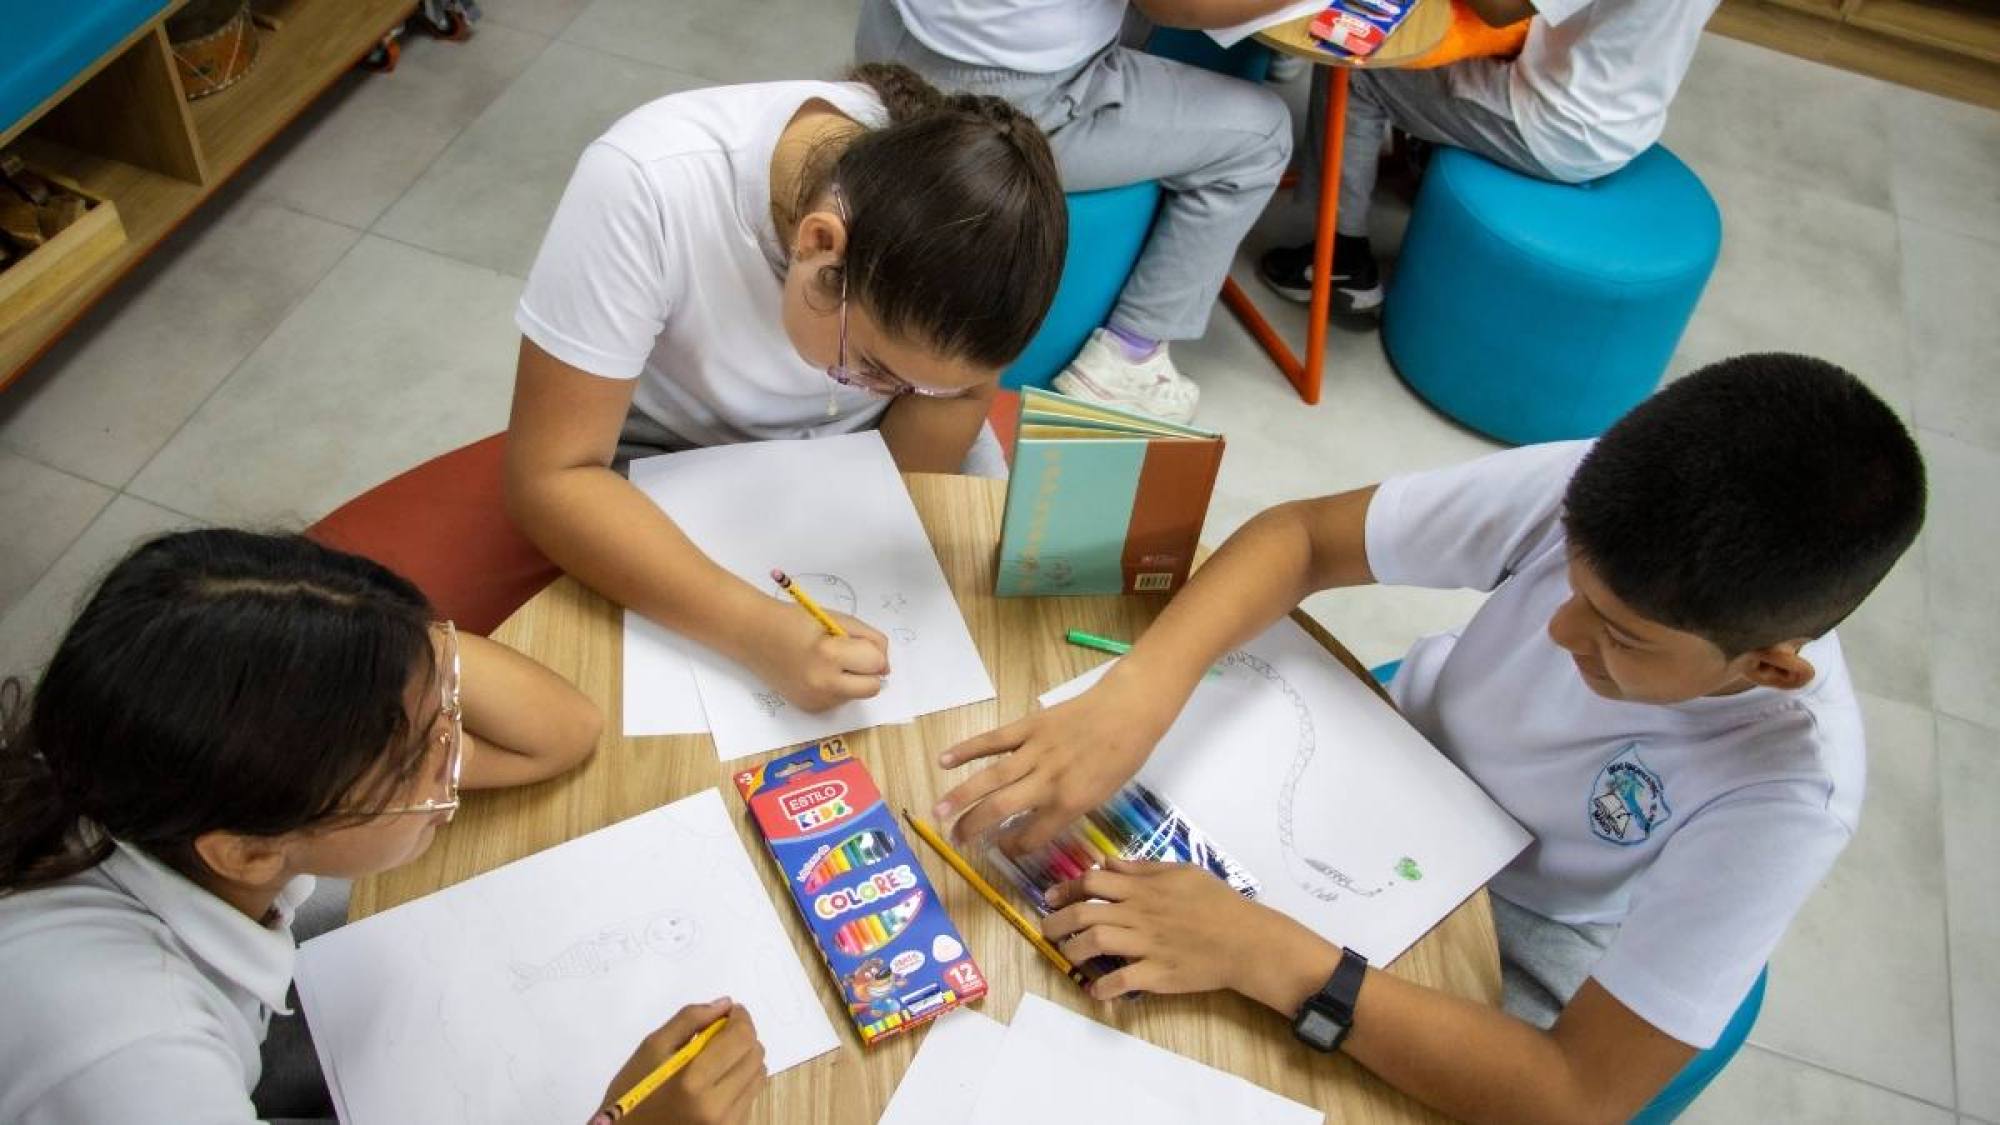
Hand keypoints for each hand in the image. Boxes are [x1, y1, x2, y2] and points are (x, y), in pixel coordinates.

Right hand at [600, 1000, 764, 1124]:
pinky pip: (751, 1096)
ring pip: (758, 1076)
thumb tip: (725, 1004)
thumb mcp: (651, 1049)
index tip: (731, 1012)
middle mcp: (716, 1106)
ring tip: (719, 1058)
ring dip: (745, 1059)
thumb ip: (689, 1020)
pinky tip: (718, 1080)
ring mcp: (725, 1123)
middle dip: (743, 1037)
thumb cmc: (634, 1092)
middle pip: (755, 1055)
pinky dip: (741, 1081)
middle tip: (722, 1034)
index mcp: (693, 1081)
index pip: (740, 1038)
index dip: (741, 1018)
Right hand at [744, 599, 889, 712]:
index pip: (876, 663)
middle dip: (869, 671)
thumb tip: (885, 666)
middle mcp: (823, 684)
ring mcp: (816, 701)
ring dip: (853, 679)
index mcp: (829, 655)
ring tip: (828, 662)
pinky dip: (838, 687)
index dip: (874, 652)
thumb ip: (869, 639)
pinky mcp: (810, 709)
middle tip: (851, 656)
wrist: (754, 636)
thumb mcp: (838, 619)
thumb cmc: (796, 620)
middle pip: (872, 688)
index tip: (859, 643)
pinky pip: (840, 699)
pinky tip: (817, 673)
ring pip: (857, 694)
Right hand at [934, 664, 1175, 850]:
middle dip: (974, 827)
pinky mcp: (1029, 726)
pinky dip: (968, 750)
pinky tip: (944, 761)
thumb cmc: (1123, 755)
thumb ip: (1068, 808)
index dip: (1012, 846)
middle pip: (1001, 809)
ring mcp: (1035, 751)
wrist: (1129, 710)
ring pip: (991, 777)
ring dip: (961, 796)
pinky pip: (994, 740)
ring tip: (938, 811)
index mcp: (1070, 803)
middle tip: (954, 840)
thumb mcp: (1102, 794)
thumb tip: (1037, 821)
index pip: (1031, 835)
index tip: (998, 848)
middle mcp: (1048, 781)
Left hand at [1040, 858, 1337, 1006]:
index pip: (1093, 882)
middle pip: (1085, 913)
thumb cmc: (1217, 902)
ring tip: (1067, 955)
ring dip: (1073, 950)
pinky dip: (1103, 988)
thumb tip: (1108, 863)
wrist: (1246, 940)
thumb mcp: (1181, 873)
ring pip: (1096, 943)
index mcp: (1144, 889)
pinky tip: (1094, 990)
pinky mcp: (1157, 974)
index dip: (1066, 888)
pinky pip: (1122, 981)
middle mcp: (1139, 914)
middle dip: (1057, 921)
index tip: (1051, 897)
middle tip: (1047, 929)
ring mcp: (1147, 945)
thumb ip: (1142, 869)